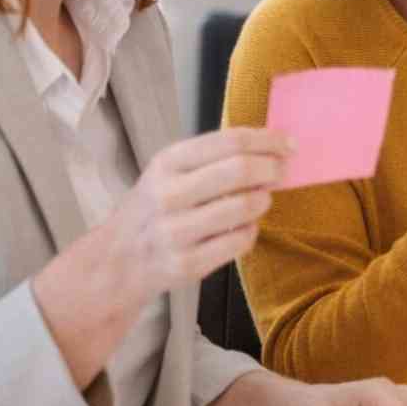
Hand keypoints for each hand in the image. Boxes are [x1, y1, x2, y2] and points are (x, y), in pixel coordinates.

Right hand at [75, 127, 290, 303]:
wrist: (117, 260)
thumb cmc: (154, 208)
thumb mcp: (169, 172)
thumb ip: (213, 157)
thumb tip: (274, 147)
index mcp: (167, 163)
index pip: (230, 142)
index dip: (269, 141)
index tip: (290, 144)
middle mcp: (168, 194)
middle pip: (241, 171)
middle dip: (272, 169)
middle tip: (282, 172)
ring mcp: (176, 232)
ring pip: (245, 207)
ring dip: (264, 201)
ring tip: (261, 200)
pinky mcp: (187, 264)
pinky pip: (240, 241)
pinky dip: (251, 231)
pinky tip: (242, 227)